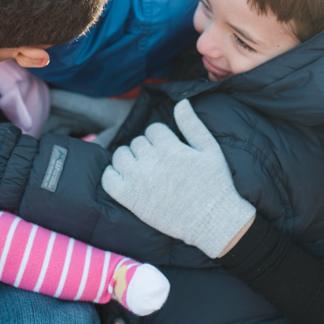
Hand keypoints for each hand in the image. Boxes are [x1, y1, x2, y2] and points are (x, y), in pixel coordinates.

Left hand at [101, 99, 254, 258]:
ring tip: (142, 168)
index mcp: (171, 149)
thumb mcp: (210, 149)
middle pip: (137, 142)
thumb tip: (181, 102)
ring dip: (129, 158)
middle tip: (159, 162)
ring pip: (120, 155)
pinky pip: (108, 179)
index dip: (161, 138)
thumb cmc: (215, 184)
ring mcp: (138, 181)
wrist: (212, 221)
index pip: (153, 130)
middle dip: (147, 148)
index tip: (169, 149)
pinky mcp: (130, 199)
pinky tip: (125, 177)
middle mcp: (151, 162)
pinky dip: (112, 174)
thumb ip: (192, 125)